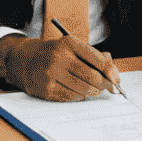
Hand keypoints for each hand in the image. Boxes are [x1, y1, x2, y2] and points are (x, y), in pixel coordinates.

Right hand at [0, 34, 117, 101]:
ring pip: (83, 89)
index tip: (116, 79)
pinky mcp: (46, 89)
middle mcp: (59, 58)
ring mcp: (51, 75)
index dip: (110, 71)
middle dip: (104, 84)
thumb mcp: (71, 47)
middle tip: (108, 87)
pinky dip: (80, 96)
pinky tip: (79, 91)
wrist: (25, 60)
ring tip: (94, 90)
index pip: (97, 59)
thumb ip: (91, 56)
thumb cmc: (54, 53)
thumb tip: (112, 73)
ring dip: (93, 92)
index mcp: (68, 43)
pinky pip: (71, 97)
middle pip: (92, 77)